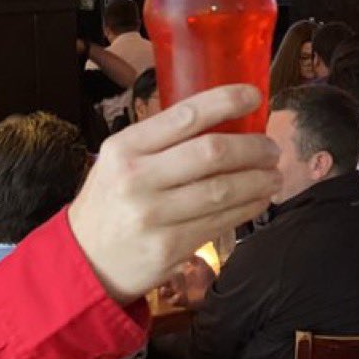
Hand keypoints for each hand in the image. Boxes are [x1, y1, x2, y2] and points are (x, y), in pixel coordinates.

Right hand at [68, 85, 280, 303]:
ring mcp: (154, 216)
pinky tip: (259, 200)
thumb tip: (224, 118)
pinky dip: (248, 208)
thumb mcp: (120, 161)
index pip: (185, 115)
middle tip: (272, 148)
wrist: (85, 262)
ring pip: (223, 190)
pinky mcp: (169, 248)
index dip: (226, 101)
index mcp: (126, 147)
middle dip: (253, 148)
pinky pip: (221, 222)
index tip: (254, 96)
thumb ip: (162, 140)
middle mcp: (137, 178)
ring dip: (258, 180)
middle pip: (212, 153)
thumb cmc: (111, 202)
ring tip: (273, 175)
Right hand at [160, 256, 216, 308]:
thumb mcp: (202, 265)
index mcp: (182, 274)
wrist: (215, 291)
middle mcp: (179, 284)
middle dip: (160, 281)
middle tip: (159, 279)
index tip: (160, 267)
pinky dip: (173, 300)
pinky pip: (173, 302)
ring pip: (165, 293)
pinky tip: (177, 296)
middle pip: (164, 282)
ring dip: (163, 292)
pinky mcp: (182, 301)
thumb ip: (194, 258)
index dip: (164, 270)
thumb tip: (187, 251)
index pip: (169, 271)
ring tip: (163, 290)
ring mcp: (180, 293)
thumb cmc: (207, 277)